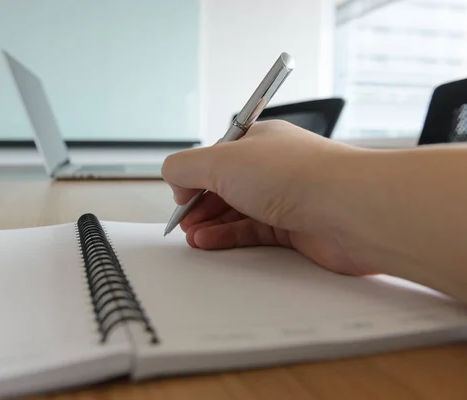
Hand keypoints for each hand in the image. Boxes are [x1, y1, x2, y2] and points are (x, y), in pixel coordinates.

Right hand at [161, 120, 374, 275]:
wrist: (350, 209)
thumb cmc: (298, 175)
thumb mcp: (221, 160)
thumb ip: (185, 167)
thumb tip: (174, 177)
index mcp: (258, 141)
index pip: (216, 157)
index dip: (194, 177)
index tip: (180, 196)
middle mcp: (272, 167)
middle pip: (225, 187)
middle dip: (199, 205)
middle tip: (184, 223)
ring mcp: (284, 198)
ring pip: (237, 211)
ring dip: (211, 224)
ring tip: (194, 237)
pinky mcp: (294, 229)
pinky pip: (252, 232)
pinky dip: (229, 237)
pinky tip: (211, 242)